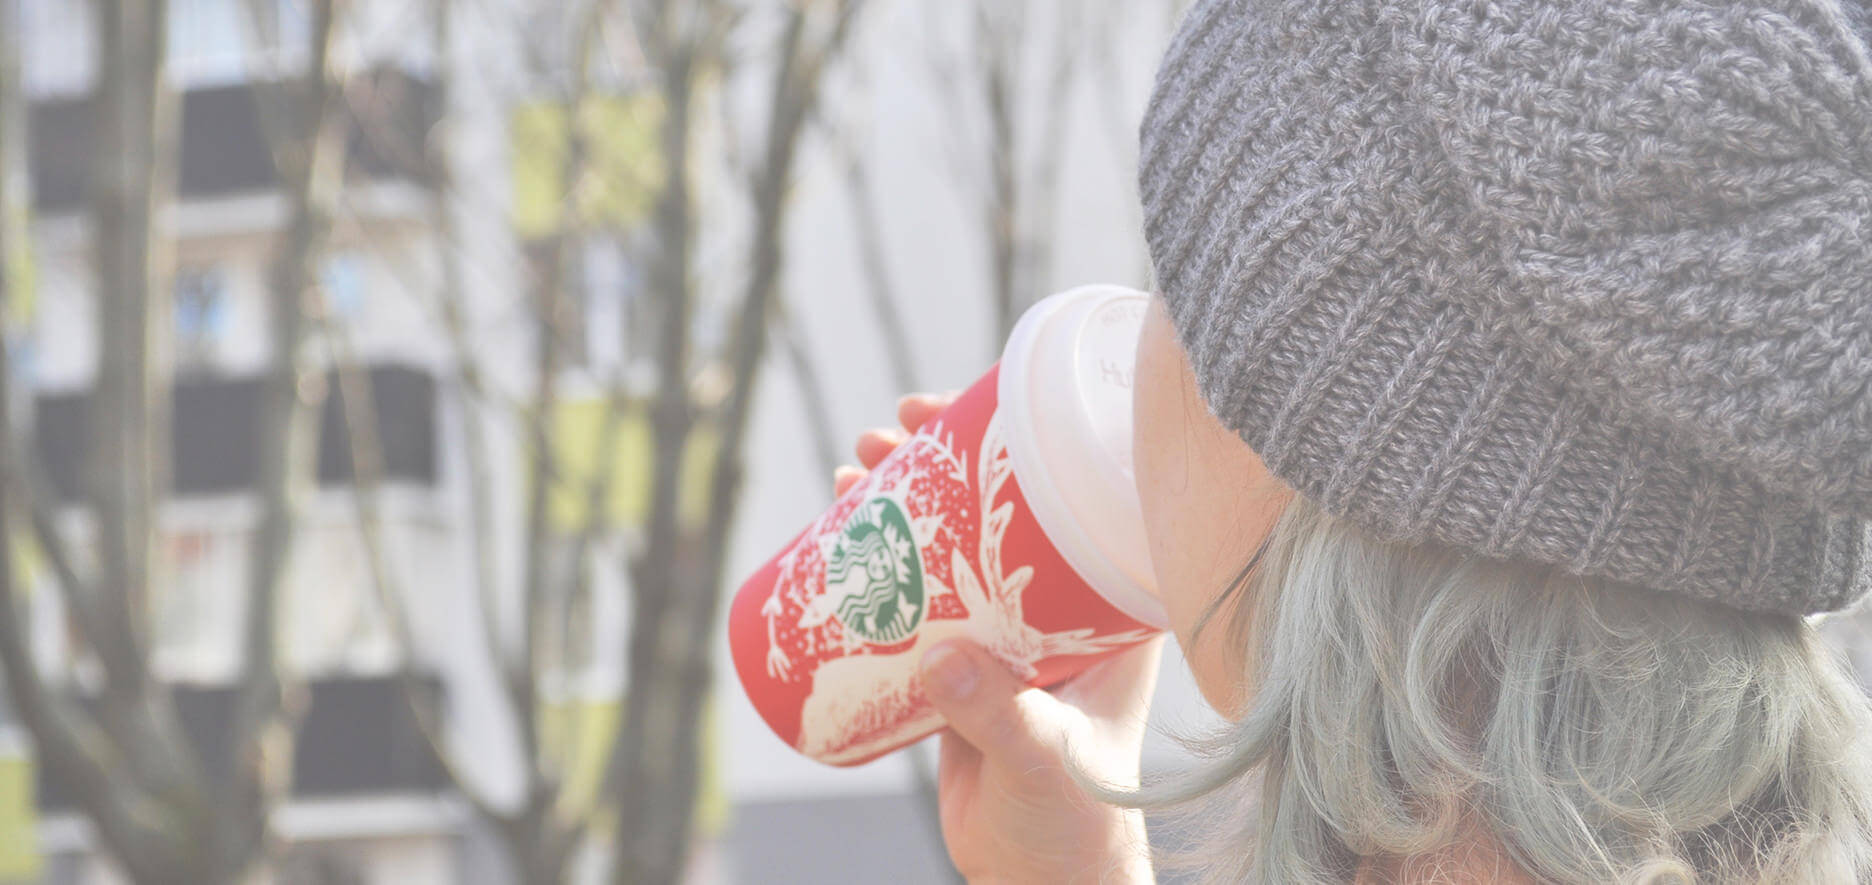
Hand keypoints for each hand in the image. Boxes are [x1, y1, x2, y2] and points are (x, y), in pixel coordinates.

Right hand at [832, 393, 1160, 883]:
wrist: (1044, 883)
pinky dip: (880, 560)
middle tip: (885, 433)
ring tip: (849, 469)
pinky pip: (917, 596)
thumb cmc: (1074, 820)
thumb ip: (997, 715)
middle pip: (996, 504)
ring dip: (901, 499)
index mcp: (1103, 609)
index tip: (951, 411)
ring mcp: (1005, 635)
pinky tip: (839, 534)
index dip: (1011, 438)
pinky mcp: (961, 668)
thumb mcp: (1042, 758)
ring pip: (949, 543)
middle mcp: (1055, 608)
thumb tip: (939, 658)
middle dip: (937, 457)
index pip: (1067, 495)